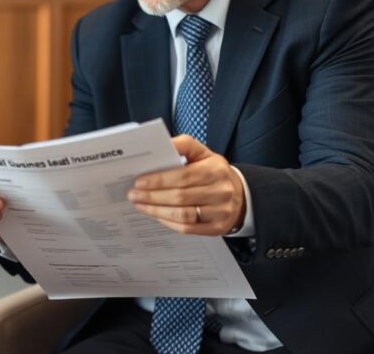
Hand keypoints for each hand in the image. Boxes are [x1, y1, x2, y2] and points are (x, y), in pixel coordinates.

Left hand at [126, 135, 245, 235]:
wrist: (239, 194)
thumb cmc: (213, 171)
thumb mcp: (202, 153)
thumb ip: (183, 145)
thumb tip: (163, 144)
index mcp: (216, 169)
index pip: (183, 176)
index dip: (159, 180)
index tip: (139, 182)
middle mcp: (221, 191)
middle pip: (180, 196)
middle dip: (152, 196)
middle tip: (133, 195)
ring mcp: (220, 212)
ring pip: (182, 214)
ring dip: (157, 211)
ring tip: (140, 205)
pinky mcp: (217, 228)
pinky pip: (187, 228)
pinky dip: (168, 222)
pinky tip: (156, 215)